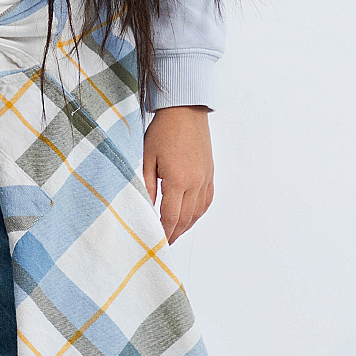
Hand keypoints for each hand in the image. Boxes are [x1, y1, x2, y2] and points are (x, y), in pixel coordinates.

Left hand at [142, 104, 214, 244]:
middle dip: (174, 234)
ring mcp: (205, 178)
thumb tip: (146, 207)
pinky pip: (206, 200)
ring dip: (186, 226)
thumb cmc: (163, 131)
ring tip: (174, 234)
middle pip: (185, 219)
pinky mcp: (210, 173)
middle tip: (163, 244)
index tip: (156, 242)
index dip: (163, 233)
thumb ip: (146, 185)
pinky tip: (189, 217)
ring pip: (198, 212)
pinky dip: (198, 213)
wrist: (185, 110)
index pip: (170, 216)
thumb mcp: (147, 158)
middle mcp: (195, 182)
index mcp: (177, 180)